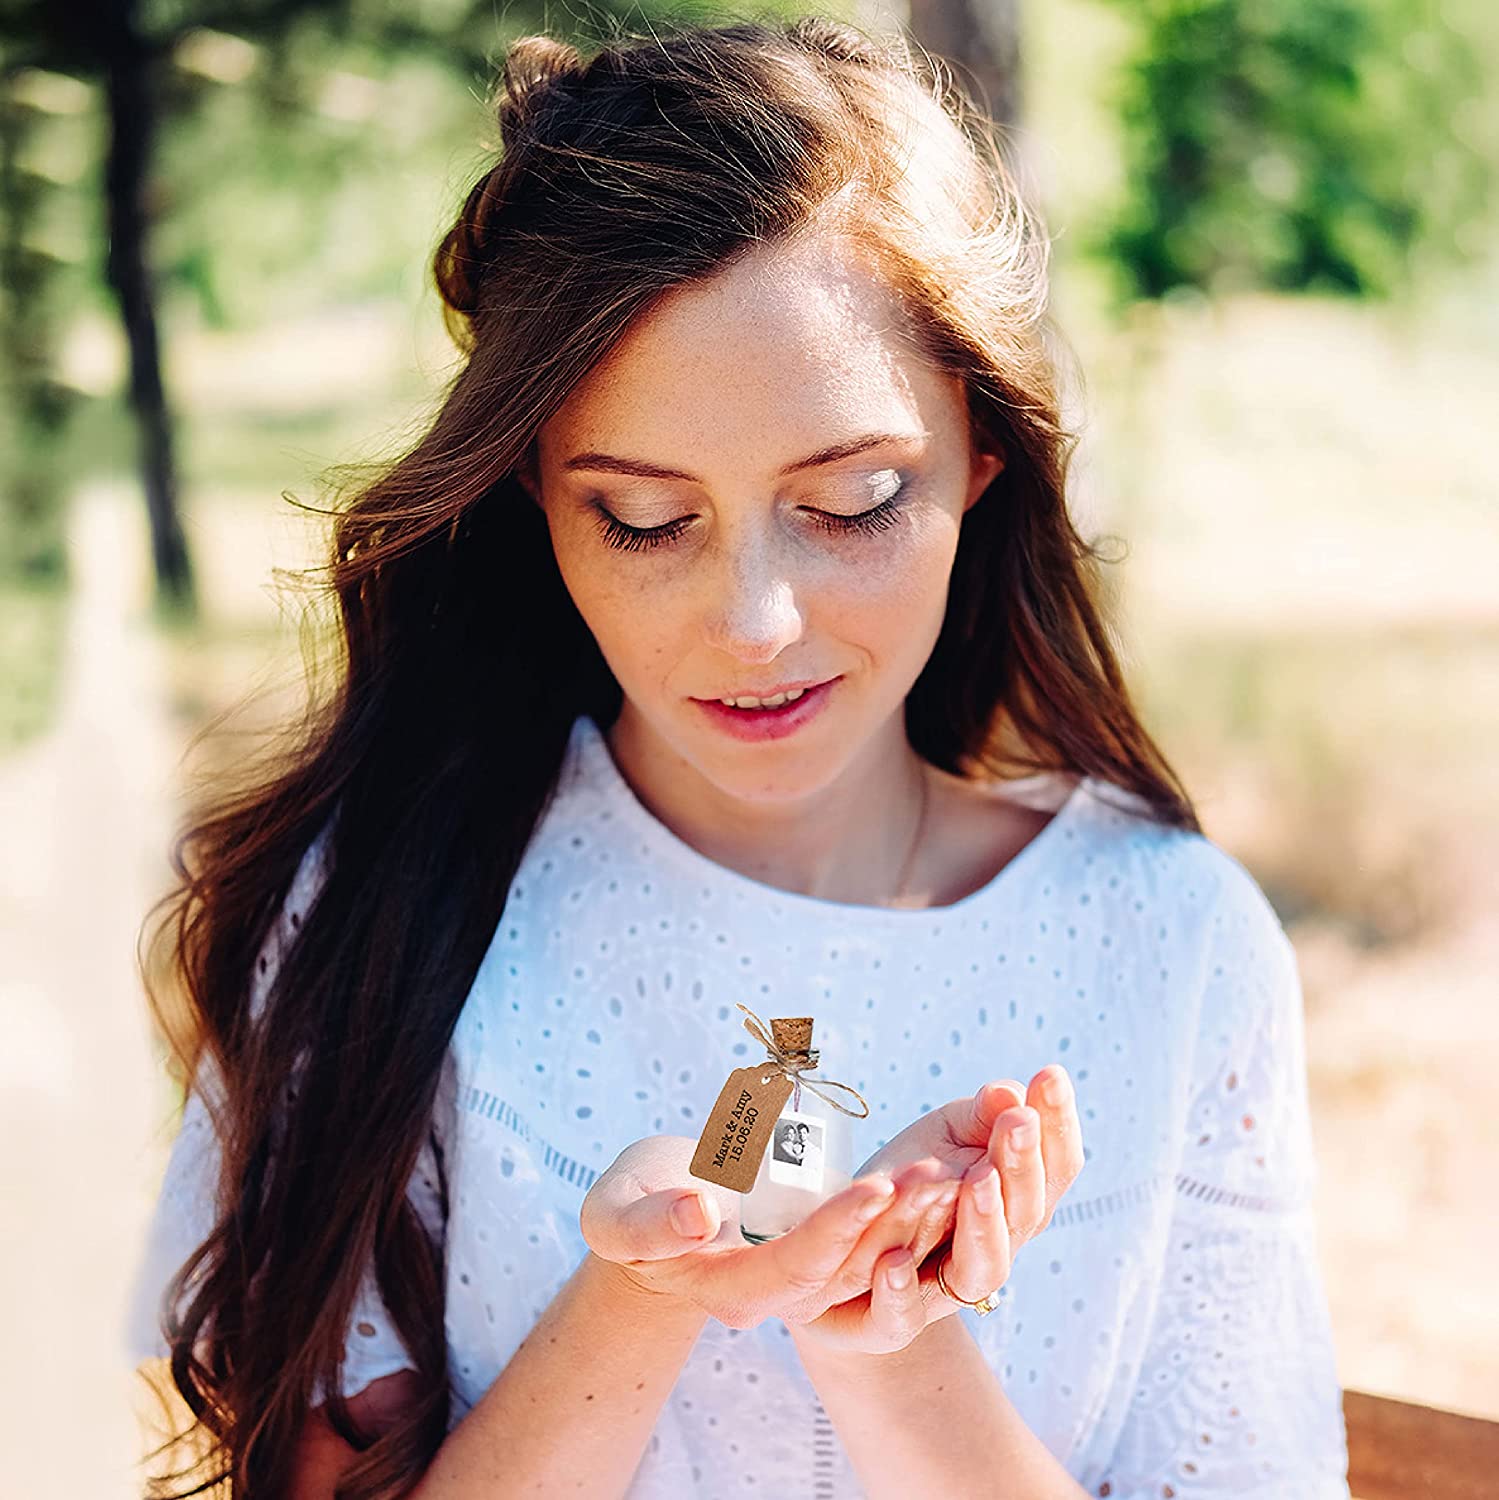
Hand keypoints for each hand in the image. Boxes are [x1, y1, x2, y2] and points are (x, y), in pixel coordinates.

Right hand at [580, 1133, 912, 1329]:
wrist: (642, 1218)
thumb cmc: (624, 1209)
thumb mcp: (618, 1215)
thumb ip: (651, 1223)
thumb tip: (698, 1216)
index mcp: (732, 1288)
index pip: (798, 1265)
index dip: (838, 1227)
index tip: (878, 1184)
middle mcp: (775, 1292)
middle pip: (847, 1264)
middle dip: (895, 1220)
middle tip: (941, 1173)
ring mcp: (799, 1275)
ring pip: (867, 1253)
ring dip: (912, 1216)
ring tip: (954, 1170)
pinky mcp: (815, 1249)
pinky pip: (867, 1235)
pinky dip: (904, 1209)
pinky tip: (942, 1176)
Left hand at [790, 1065, 1084, 1353]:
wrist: (836, 1263)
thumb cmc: (904, 1188)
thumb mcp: (939, 1139)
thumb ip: (976, 1118)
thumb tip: (1010, 1092)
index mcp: (1011, 1200)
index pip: (1052, 1166)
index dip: (1057, 1124)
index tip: (1050, 1075)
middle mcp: (992, 1247)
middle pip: (1026, 1214)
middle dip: (1022, 1164)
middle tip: (1017, 1121)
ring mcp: (945, 1289)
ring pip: (982, 1268)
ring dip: (983, 1224)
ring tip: (976, 1180)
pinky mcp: (885, 1322)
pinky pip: (902, 1318)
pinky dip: (900, 1292)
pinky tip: (893, 1261)